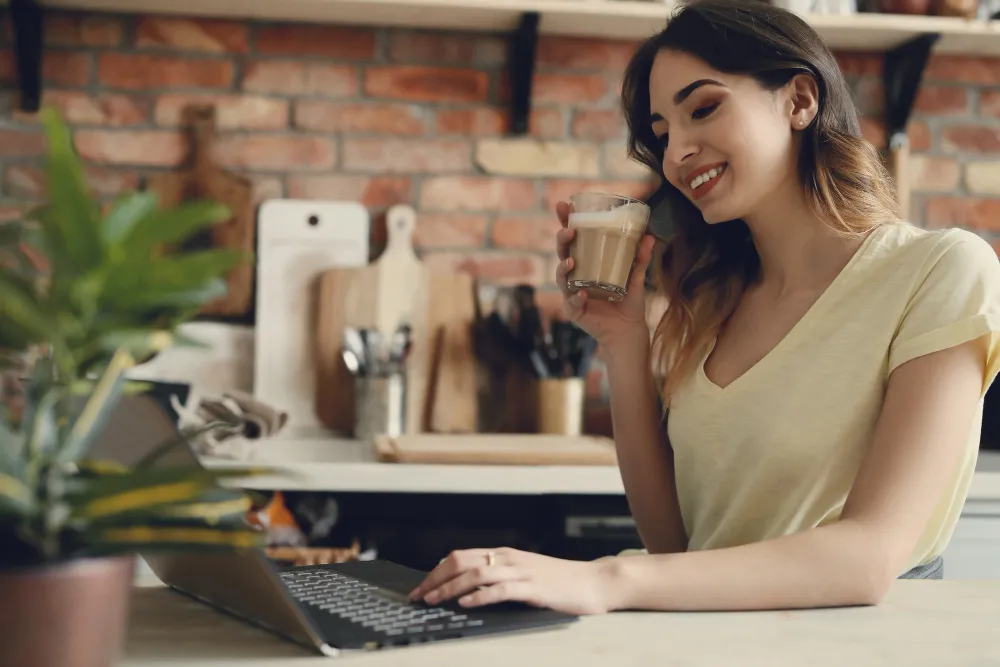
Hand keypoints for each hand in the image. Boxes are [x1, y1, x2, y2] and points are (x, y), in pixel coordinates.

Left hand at [408, 547, 615, 615]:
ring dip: (450, 587)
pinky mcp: (534, 588)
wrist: (594, 582)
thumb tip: (465, 589)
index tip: (419, 588)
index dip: (436, 572)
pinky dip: (480, 596)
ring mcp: (521, 571)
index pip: (460, 556)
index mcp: (504, 554)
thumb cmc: (559, 582)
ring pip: (476, 573)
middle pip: (461, 561)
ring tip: (433, 600)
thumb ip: (498, 579)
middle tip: (417, 596)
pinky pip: (501, 589)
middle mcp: (509, 558)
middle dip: (435, 579)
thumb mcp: (523, 576)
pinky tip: (466, 604)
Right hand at [554, 201, 655, 348]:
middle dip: (562, 240)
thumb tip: (649, 237)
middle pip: (562, 253)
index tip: (564, 205)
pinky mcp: (574, 311)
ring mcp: (572, 292)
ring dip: (563, 268)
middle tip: (570, 232)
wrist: (628, 329)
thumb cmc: (628, 301)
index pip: (573, 239)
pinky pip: (571, 302)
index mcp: (587, 263)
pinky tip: (583, 294)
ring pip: (561, 277)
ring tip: (572, 261)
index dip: (566, 222)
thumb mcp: (635, 277)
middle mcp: (576, 276)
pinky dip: (575, 298)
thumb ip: (640, 258)